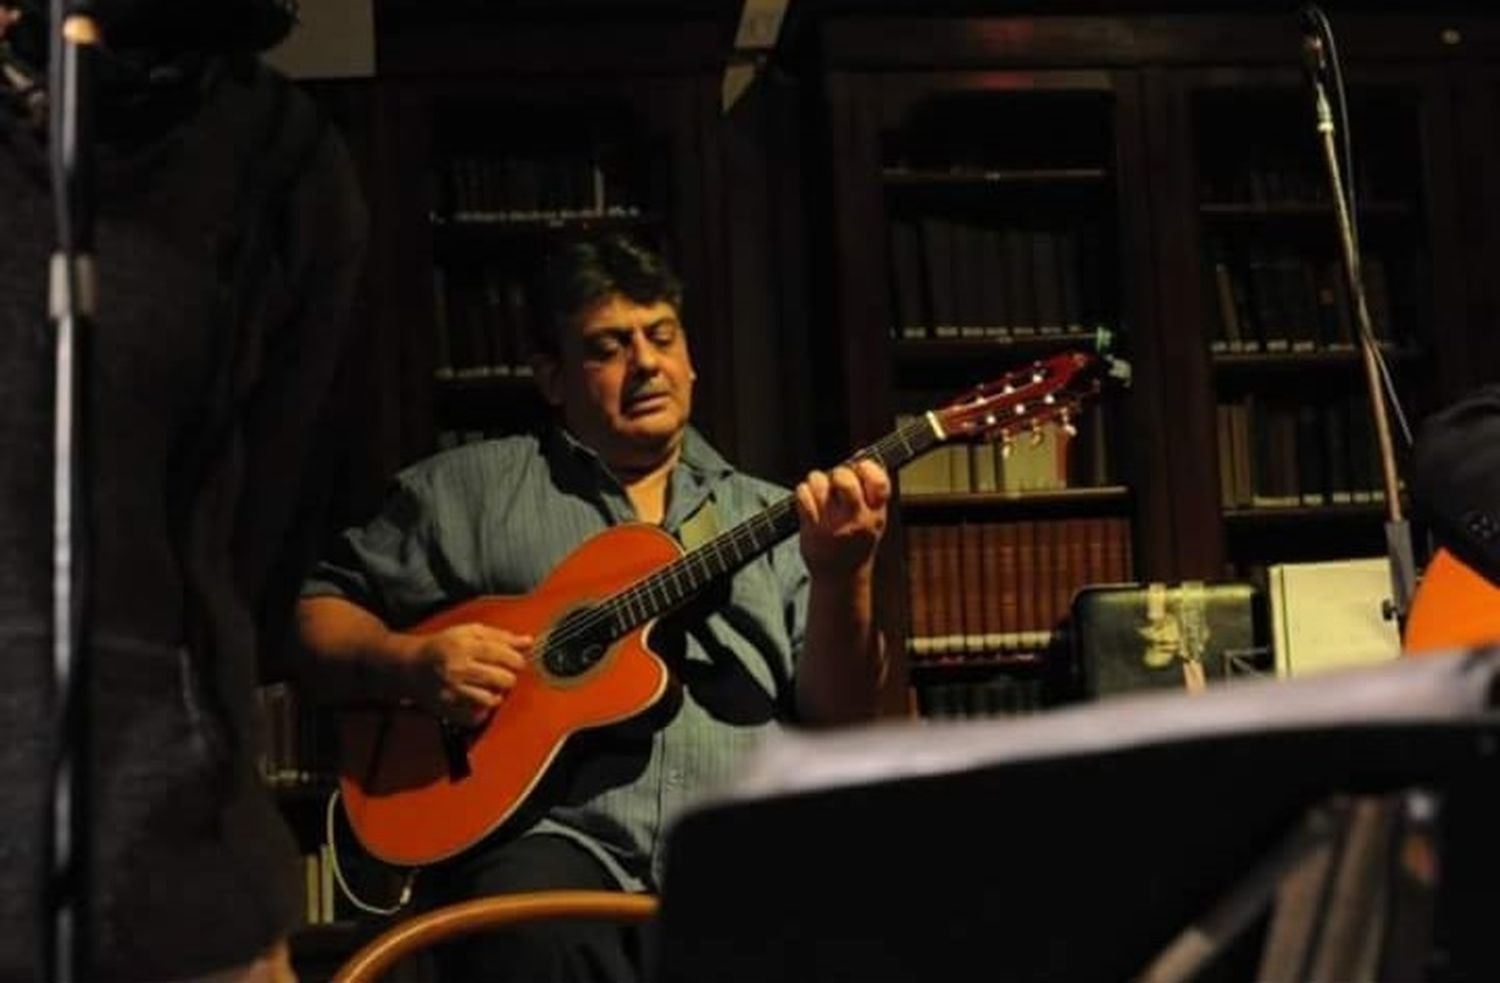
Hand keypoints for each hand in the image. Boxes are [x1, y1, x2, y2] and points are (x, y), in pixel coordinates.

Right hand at [407, 623, 530, 725]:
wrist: (411, 666)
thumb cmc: (443, 646)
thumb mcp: (470, 632)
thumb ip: (501, 636)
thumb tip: (528, 642)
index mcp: (464, 645)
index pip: (502, 655)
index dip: (516, 660)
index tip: (517, 662)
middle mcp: (457, 668)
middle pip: (502, 679)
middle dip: (507, 677)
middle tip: (501, 674)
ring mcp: (452, 691)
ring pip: (492, 700)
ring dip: (496, 695)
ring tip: (489, 687)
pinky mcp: (447, 709)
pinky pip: (476, 717)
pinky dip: (481, 710)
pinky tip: (477, 699)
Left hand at [795, 459, 889, 578]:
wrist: (841, 578)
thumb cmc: (856, 543)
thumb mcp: (872, 519)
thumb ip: (868, 491)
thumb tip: (860, 454)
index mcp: (876, 515)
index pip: (879, 482)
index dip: (868, 467)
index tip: (860, 467)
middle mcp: (856, 519)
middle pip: (845, 480)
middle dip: (838, 472)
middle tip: (836, 481)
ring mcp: (833, 525)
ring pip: (820, 483)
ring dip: (817, 480)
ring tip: (819, 489)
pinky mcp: (812, 529)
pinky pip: (803, 496)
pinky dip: (803, 491)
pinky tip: (807, 499)